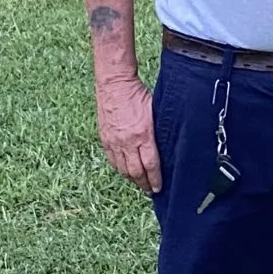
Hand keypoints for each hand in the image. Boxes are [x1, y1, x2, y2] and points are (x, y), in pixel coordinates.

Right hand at [97, 74, 162, 192]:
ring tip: (140, 183)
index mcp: (143, 134)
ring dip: (132, 179)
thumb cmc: (137, 94)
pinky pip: (112, 160)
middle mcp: (127, 141)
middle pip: (136, 171)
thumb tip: (167, 146)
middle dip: (144, 184)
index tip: (159, 188)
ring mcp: (113, 141)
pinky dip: (120, 169)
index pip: (151, 164)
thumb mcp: (155, 111)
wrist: (114, 83)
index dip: (155, 179)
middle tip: (150, 190)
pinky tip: (126, 172)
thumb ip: (159, 130)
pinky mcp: (104, 139)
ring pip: (123, 169)